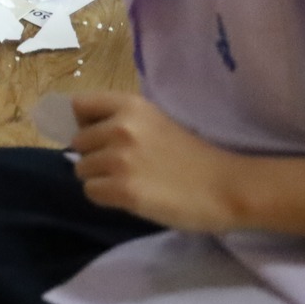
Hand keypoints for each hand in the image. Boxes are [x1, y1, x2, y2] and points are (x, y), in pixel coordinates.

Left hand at [71, 91, 243, 232]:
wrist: (226, 187)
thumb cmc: (193, 156)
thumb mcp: (155, 122)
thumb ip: (121, 122)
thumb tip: (83, 134)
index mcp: (130, 106)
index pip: (79, 105)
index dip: (84, 123)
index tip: (98, 137)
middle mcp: (120, 127)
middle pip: (78, 142)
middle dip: (94, 156)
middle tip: (123, 167)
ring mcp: (120, 159)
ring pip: (82, 169)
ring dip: (100, 179)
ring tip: (130, 182)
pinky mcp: (123, 190)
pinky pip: (91, 192)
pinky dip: (105, 198)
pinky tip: (130, 197)